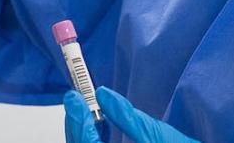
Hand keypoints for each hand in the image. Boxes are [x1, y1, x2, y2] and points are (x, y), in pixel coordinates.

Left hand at [64, 88, 199, 142]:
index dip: (78, 120)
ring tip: (83, 110)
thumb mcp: (159, 136)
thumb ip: (128, 116)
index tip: (74, 98)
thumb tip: (103, 95)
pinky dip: (92, 140)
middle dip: (76, 125)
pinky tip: (96, 127)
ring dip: (82, 133)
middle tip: (75, 100)